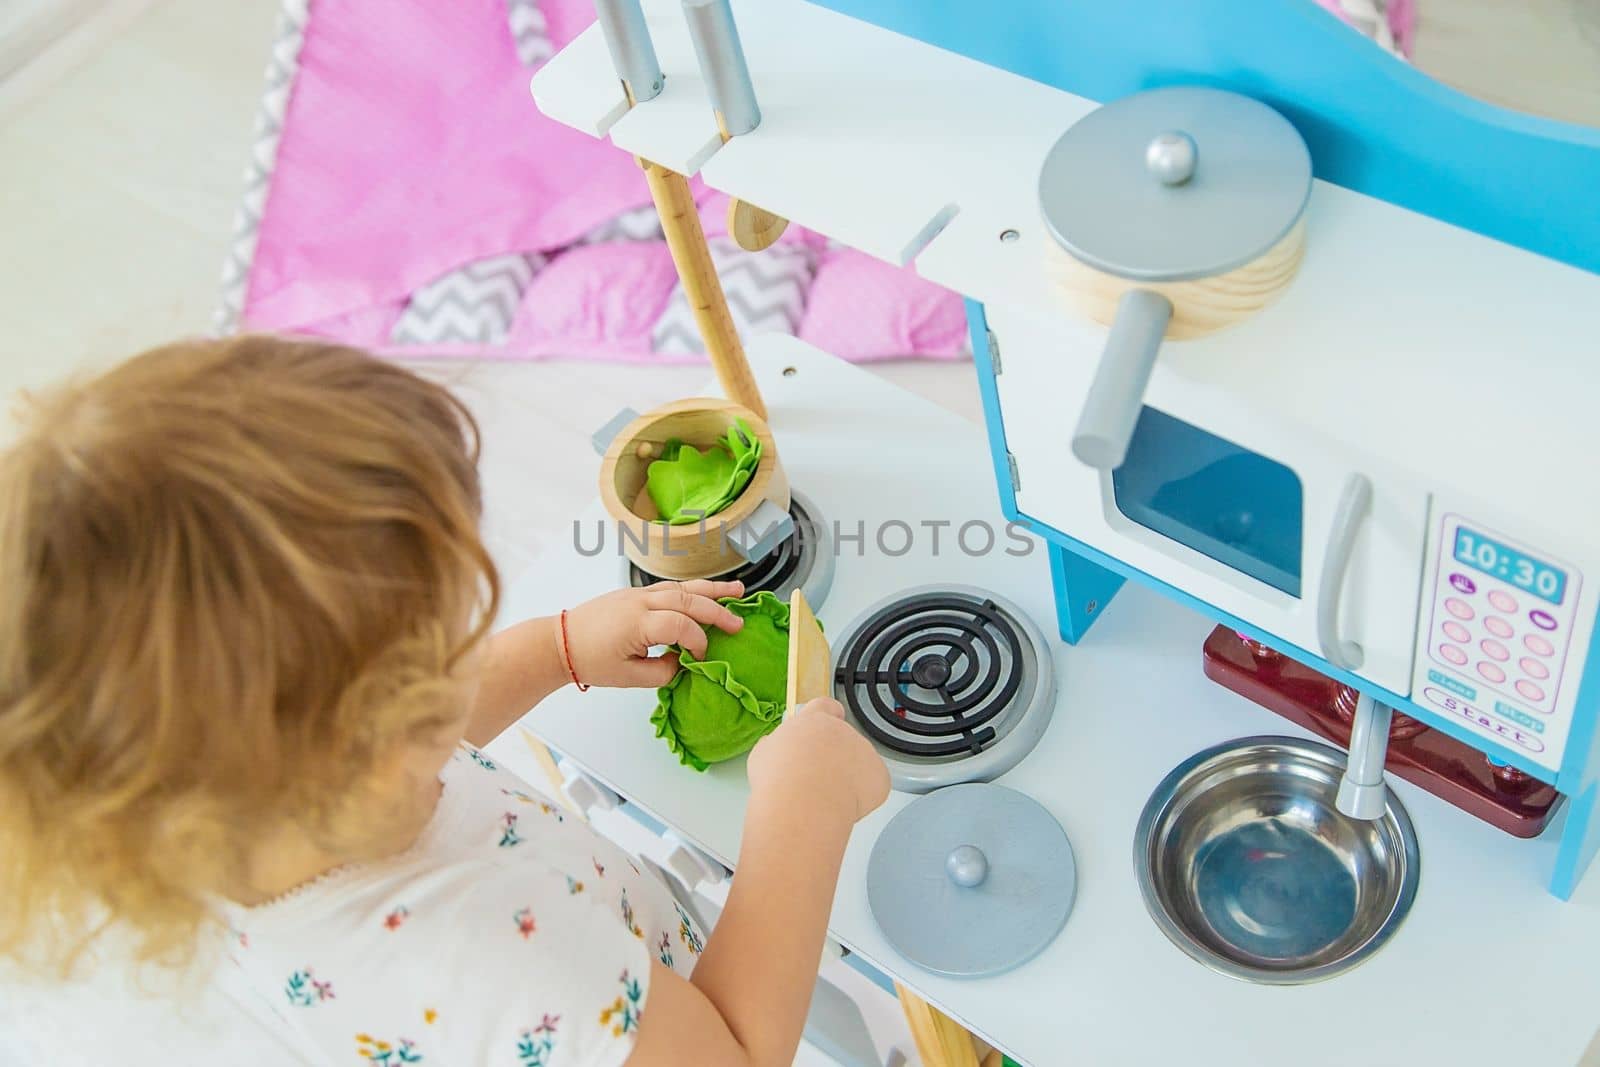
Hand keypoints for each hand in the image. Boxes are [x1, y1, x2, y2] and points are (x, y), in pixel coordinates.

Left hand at [560, 580, 745, 688]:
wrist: (561, 642)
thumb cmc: (591, 661)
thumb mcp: (628, 677)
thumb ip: (663, 671)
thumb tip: (684, 662)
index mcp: (637, 622)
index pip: (680, 625)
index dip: (698, 642)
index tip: (700, 658)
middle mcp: (640, 602)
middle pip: (688, 599)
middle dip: (717, 611)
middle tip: (739, 624)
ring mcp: (638, 593)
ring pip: (682, 587)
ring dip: (712, 589)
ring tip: (738, 591)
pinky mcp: (636, 593)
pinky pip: (671, 588)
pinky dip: (693, 590)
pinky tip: (709, 593)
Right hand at [746, 698, 889, 824]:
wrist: (800, 806)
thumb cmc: (778, 782)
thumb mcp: (763, 754)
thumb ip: (777, 745)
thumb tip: (777, 751)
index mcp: (814, 720)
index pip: (826, 707)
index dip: (824, 721)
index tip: (820, 734)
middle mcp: (842, 730)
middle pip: (843, 740)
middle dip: (834, 757)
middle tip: (816, 780)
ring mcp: (864, 751)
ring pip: (859, 763)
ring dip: (848, 777)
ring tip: (825, 797)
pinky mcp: (878, 775)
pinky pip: (874, 785)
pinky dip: (864, 796)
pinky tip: (843, 805)